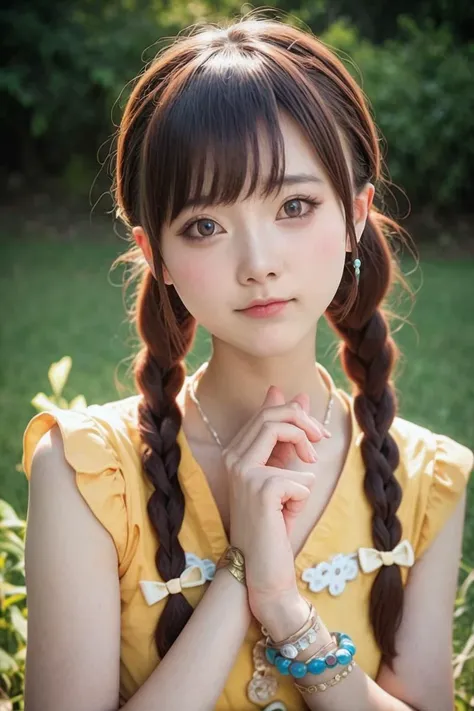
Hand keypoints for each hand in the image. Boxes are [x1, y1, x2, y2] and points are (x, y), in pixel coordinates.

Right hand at [222, 385, 328, 622]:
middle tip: (321, 439)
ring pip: (280, 429)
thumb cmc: (273, 524)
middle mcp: (233, 459)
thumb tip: (297, 396)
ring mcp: (243, 472)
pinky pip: (299, 475)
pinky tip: (291, 513)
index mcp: (235, 453)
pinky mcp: (261, 489)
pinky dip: (304, 493)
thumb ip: (286, 440)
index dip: (292, 411)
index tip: (314, 424)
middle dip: (303, 420)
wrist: (261, 570)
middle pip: (272, 415)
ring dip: (305, 446)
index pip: (264, 414)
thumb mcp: (281, 476)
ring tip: (311, 468)